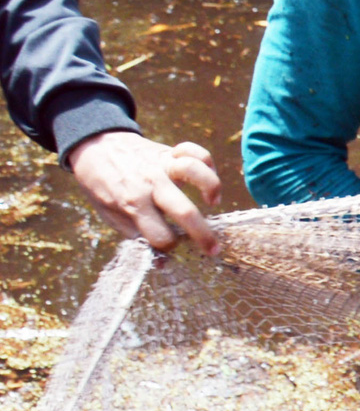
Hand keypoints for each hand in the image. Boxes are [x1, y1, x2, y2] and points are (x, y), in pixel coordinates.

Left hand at [63, 131, 222, 254]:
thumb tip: (162, 263)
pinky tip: (206, 174)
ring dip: (211, 187)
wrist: (94, 147)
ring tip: (213, 202)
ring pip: (194, 171)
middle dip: (203, 235)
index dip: (168, 247)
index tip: (170, 247)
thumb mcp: (110, 215)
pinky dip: (207, 161)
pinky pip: (196, 151)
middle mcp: (150, 184)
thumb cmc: (102, 185)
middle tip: (213, 249)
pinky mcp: (169, 152)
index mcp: (132, 205)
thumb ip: (135, 235)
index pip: (160, 236)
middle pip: (184, 211)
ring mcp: (161, 165)